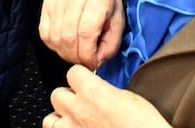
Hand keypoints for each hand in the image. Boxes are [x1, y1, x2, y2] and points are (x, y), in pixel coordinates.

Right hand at [39, 0, 126, 68]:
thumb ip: (110, 46)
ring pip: (55, 38)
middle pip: (68, 37)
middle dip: (77, 57)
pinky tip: (66, 43)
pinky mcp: (47, 3)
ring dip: (66, 53)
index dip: (88, 54)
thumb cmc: (108, 4)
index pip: (86, 33)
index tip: (94, 62)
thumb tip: (95, 62)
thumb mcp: (118, 24)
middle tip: (86, 60)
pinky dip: (55, 45)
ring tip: (77, 52)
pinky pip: (45, 34)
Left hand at [44, 65, 171, 127]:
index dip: (81, 78)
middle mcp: (77, 111)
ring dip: (61, 120)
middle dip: (68, 99)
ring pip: (50, 120)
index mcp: (92, 92)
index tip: (86, 82)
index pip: (72, 73)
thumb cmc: (144, 126)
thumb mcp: (128, 98)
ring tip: (76, 122)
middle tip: (82, 105)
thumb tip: (100, 90)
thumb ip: (106, 91)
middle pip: (57, 95)